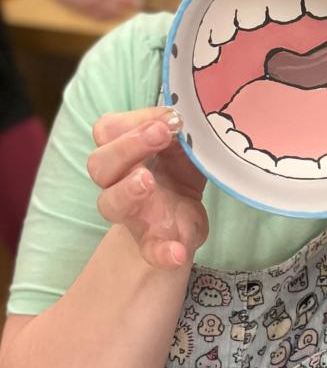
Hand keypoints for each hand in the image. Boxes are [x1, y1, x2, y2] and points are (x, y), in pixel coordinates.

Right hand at [42, 0, 140, 19]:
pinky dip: (111, 18)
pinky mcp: (85, 11)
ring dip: (124, 12)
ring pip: (117, 12)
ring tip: (126, 11)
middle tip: (138, 5)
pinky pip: (104, 18)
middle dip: (135, 4)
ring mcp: (93, 1)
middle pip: (127, 0)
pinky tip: (112, 15)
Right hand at [88, 107, 208, 268]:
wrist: (183, 216)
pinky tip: (177, 253)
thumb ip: (179, 128)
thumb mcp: (181, 142)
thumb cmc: (177, 168)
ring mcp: (135, 214)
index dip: (133, 120)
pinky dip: (163, 253)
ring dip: (128, 190)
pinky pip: (150, 251)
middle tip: (160, 135)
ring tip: (147, 181)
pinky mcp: (154, 242)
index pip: (107, 130)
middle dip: (127, 146)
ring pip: (111, 204)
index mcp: (125, 151)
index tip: (168, 117)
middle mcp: (120, 182)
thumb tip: (184, 114)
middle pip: (100, 163)